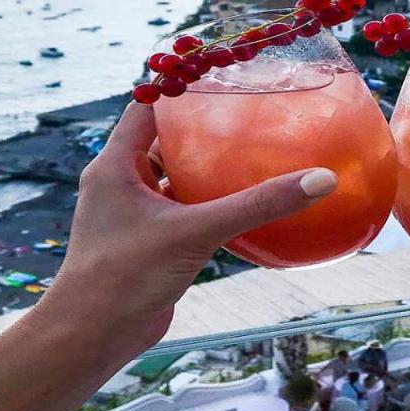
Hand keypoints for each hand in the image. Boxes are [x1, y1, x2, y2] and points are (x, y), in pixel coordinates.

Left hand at [38, 102, 337, 359]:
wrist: (91, 338)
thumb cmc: (126, 276)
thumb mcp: (196, 232)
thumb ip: (257, 205)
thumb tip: (318, 181)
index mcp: (116, 164)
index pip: (147, 106)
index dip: (180, 85)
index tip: (220, 72)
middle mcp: (120, 182)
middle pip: (164, 138)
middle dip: (201, 126)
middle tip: (245, 111)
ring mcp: (132, 212)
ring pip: (173, 175)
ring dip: (204, 165)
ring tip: (250, 150)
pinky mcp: (147, 240)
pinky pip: (180, 208)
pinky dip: (207, 202)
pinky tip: (241, 204)